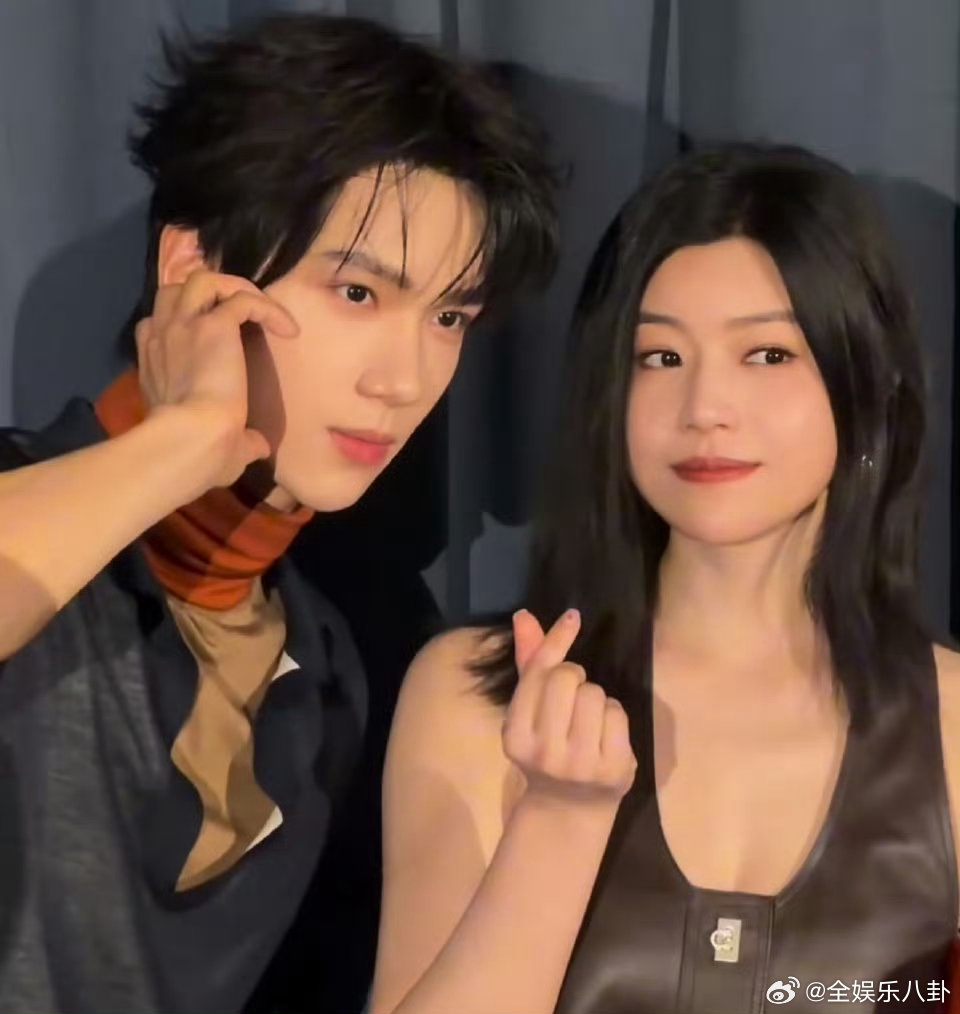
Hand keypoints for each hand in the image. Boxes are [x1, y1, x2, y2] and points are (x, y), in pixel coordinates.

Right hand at [135, 269, 298, 490]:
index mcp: (154, 361)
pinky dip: (267, 307)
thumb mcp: (213, 445)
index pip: (163, 324)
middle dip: (207, 294)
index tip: (219, 344)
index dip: (189, 324)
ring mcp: (184, 326)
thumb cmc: (195, 452)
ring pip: (204, 280)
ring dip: (235, 288)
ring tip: (262, 311)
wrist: (190, 442)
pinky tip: (288, 330)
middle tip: (239, 314)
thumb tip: (256, 448)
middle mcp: (162, 336)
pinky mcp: (214, 325)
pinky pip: (243, 299)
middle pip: (177, 290)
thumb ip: (236, 441)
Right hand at [502, 608, 636, 808]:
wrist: (568, 809)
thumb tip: (524, 615)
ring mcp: (580, 763)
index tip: (573, 618)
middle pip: (567, 677)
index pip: (538, 673)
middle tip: (572, 697)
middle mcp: (544, 751)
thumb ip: (530, 663)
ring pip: (595, 694)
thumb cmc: (547, 749)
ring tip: (587, 721)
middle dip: (575, 678)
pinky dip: (614, 716)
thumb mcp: (530, 711)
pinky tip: (604, 735)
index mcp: (515, 735)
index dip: (557, 640)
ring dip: (596, 698)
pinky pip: (618, 714)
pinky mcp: (613, 769)